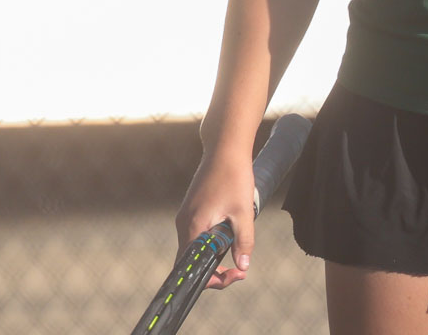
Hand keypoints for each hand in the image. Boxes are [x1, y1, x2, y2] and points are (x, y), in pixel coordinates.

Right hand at [174, 149, 256, 288]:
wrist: (224, 148)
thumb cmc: (234, 176)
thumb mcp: (244, 212)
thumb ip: (243, 241)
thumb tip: (243, 266)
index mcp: (193, 226)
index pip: (190, 267)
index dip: (210, 279)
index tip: (233, 276)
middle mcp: (183, 223)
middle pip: (192, 260)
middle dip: (214, 270)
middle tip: (239, 270)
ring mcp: (185, 216)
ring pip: (195, 247)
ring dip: (214, 255)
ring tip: (237, 251)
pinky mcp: (191, 210)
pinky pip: (197, 235)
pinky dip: (211, 242)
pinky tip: (228, 235)